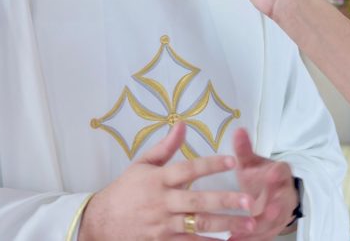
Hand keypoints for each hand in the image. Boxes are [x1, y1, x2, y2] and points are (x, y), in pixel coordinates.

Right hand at [79, 122, 256, 239]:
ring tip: (248, 225)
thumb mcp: (142, 164)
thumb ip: (166, 146)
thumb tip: (183, 123)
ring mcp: (162, 225)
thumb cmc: (125, 189)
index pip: (188, 169)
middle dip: (225, 201)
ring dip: (225, 226)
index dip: (210, 164)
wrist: (100, 222)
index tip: (233, 160)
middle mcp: (162, 202)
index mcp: (158, 179)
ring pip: (197, 226)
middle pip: (197, 202)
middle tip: (250, 201)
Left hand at [229, 128, 299, 240]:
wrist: (271, 195)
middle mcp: (284, 194)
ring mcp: (281, 213)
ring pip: (273, 222)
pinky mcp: (273, 228)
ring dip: (260, 228)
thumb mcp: (251, 162)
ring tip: (241, 231)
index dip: (278, 173)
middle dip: (275, 207)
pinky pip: (264, 236)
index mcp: (280, 173)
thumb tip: (238, 130)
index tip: (272, 174)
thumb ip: (244, 149)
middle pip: (282, 202)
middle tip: (266, 210)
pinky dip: (250, 239)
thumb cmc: (258, 177)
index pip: (283, 171)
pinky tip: (233, 240)